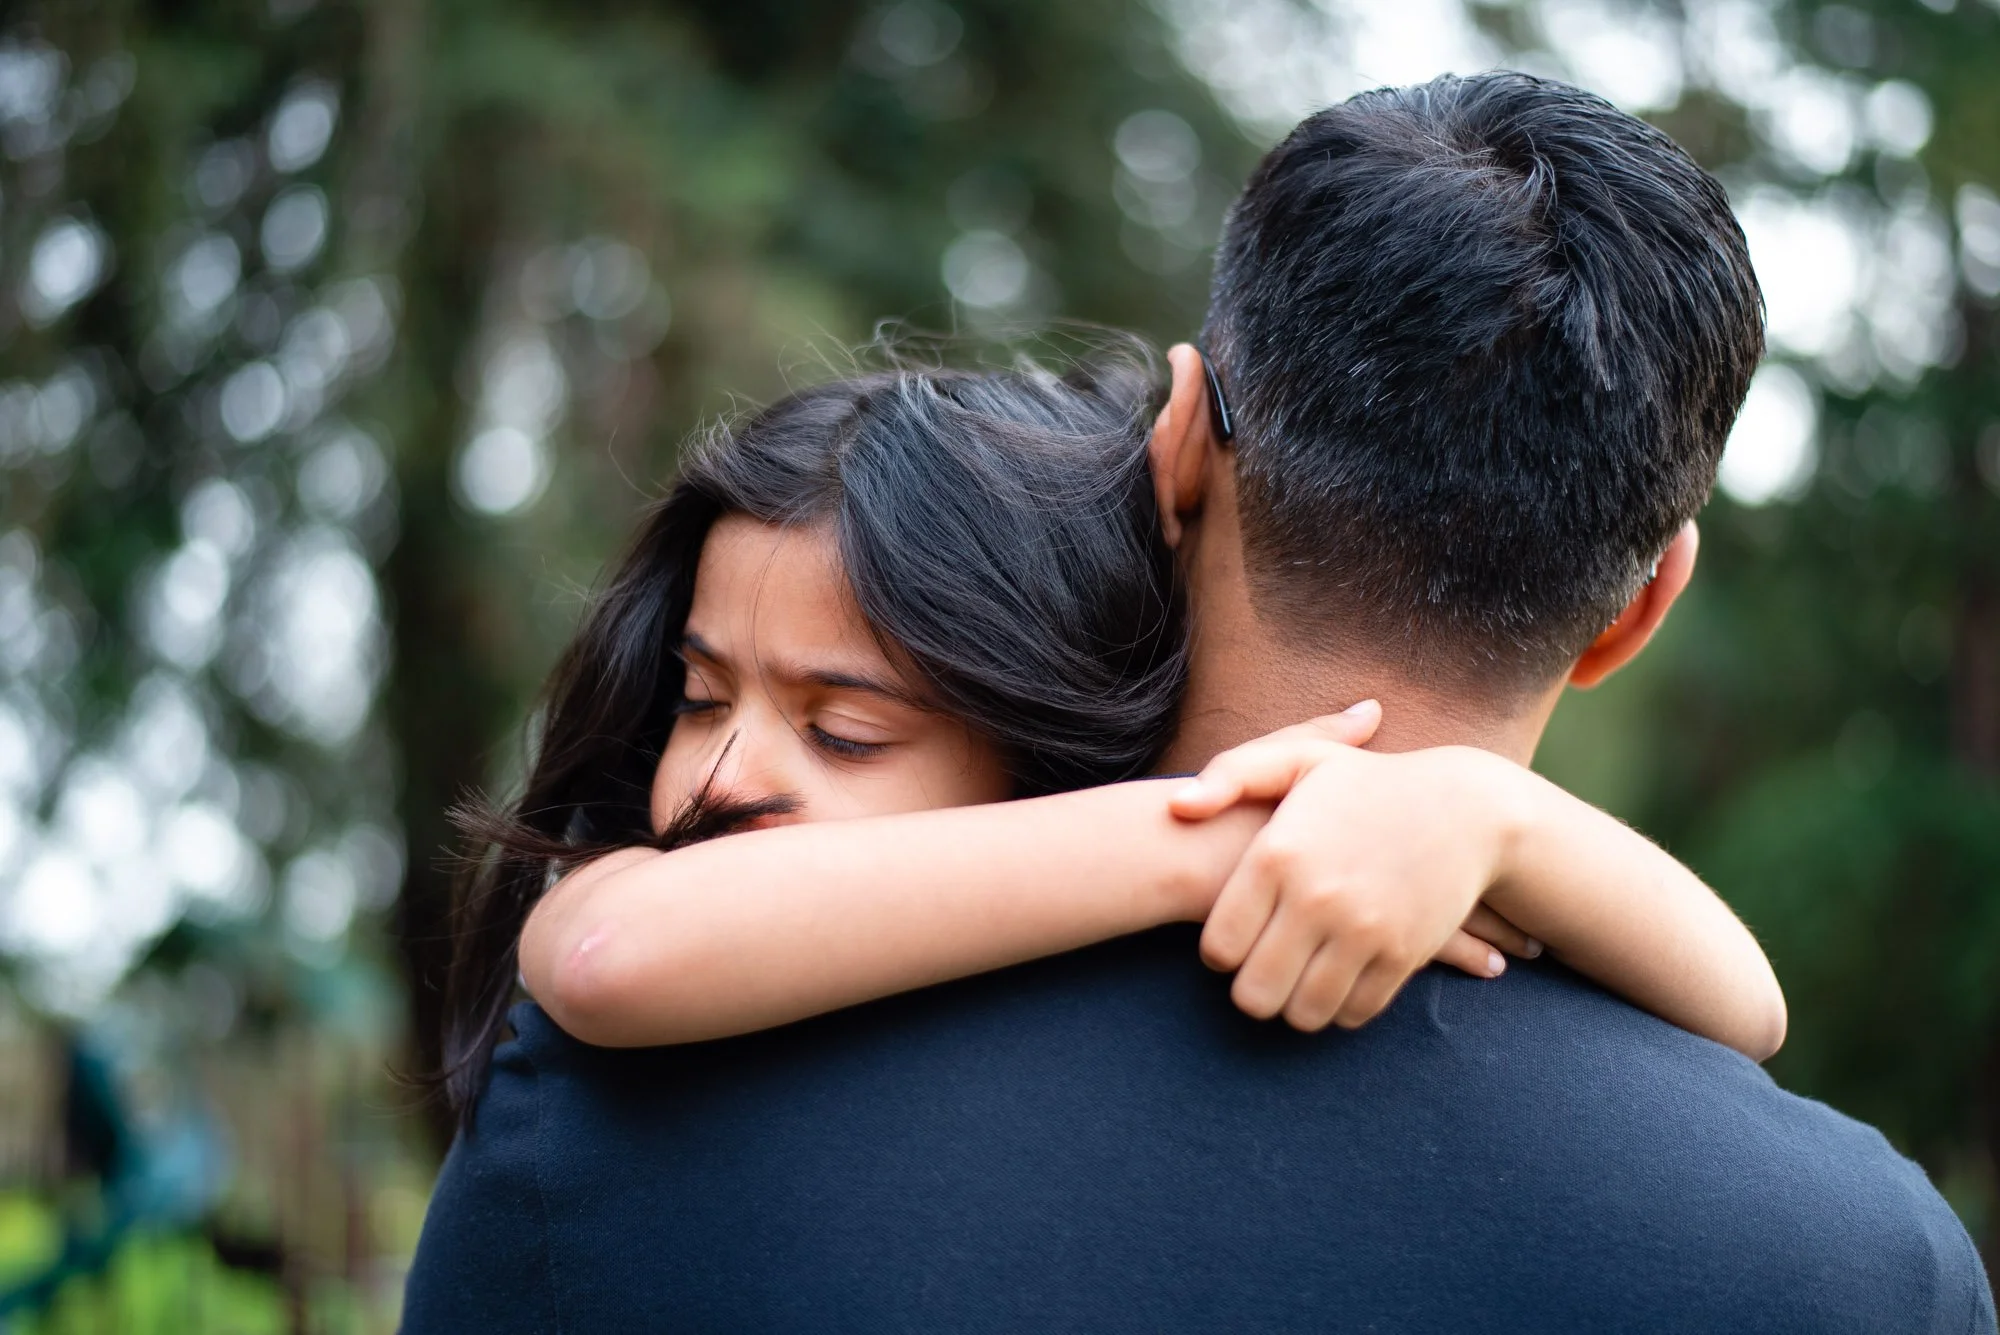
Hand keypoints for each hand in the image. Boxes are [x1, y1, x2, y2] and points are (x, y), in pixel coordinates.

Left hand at [1170, 720, 1539, 1031]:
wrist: (1465, 807)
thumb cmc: (1368, 785)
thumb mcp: (1298, 759)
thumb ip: (1230, 774)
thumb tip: (1175, 808)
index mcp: (1278, 855)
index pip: (1218, 947)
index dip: (1220, 954)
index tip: (1235, 943)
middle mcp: (1316, 898)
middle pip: (1254, 994)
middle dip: (1251, 992)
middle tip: (1262, 973)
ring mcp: (1363, 931)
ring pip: (1303, 1014)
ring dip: (1295, 1006)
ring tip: (1297, 981)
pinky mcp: (1404, 956)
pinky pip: (1355, 1014)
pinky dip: (1341, 1009)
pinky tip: (1337, 982)